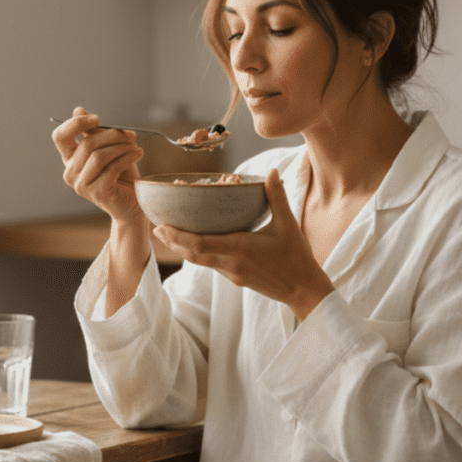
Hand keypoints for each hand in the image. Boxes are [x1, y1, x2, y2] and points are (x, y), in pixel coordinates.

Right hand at [52, 107, 144, 224]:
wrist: (133, 201)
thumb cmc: (121, 174)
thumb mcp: (108, 148)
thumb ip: (94, 132)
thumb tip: (78, 110)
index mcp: (69, 159)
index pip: (60, 136)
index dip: (75, 124)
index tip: (97, 118)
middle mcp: (70, 173)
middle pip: (87, 144)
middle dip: (112, 135)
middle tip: (130, 135)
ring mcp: (81, 185)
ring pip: (98, 156)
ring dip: (121, 147)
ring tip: (135, 145)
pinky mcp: (96, 193)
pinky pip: (111, 168)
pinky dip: (127, 158)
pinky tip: (138, 153)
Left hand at [153, 168, 333, 320]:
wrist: (303, 290)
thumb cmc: (297, 257)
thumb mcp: (288, 224)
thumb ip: (276, 197)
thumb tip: (272, 171)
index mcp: (239, 249)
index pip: (199, 244)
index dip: (177, 236)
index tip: (162, 226)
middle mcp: (230, 264)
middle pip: (192, 254)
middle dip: (173, 242)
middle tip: (158, 229)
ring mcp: (231, 274)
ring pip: (199, 261)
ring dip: (183, 249)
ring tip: (170, 235)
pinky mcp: (235, 279)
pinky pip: (210, 265)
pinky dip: (198, 254)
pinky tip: (196, 244)